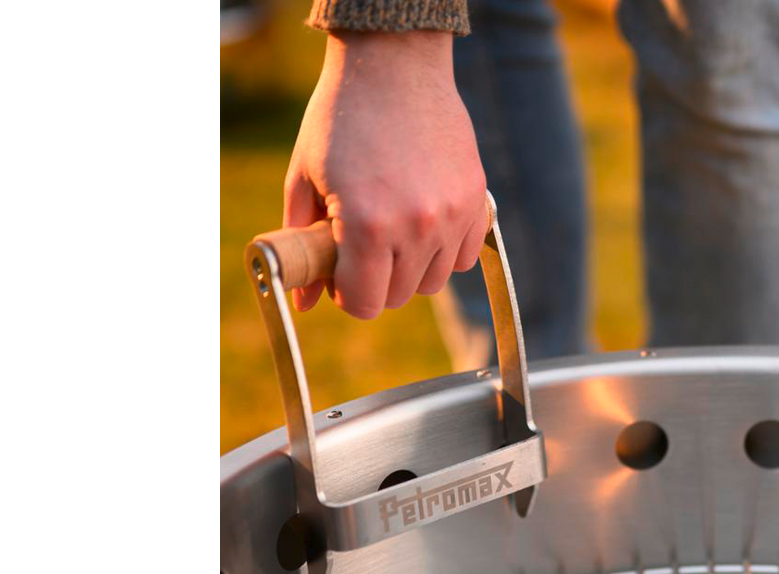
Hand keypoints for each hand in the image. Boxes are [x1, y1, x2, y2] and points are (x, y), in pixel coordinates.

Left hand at [284, 31, 486, 319]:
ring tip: (392, 231)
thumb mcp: (305, 178)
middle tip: (360, 247)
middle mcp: (416, 225)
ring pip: (433, 281)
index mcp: (366, 223)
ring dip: (410, 268)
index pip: (364, 303)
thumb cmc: (341, 118)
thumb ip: (302, 243)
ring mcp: (452, 214)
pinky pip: (463, 257)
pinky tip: (423, 222)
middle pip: (398, 296)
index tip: (340, 273)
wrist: (393, 65)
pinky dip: (443, 251)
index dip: (346, 295)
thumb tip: (304, 301)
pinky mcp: (476, 201)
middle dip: (375, 281)